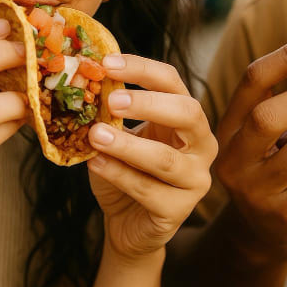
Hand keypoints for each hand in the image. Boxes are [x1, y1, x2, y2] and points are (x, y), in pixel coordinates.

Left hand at [84, 55, 216, 261]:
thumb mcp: (118, 134)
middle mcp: (201, 144)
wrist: (126, 222)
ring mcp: (195, 179)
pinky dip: (119, 175)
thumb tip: (85, 80)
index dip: (142, 69)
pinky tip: (95, 163)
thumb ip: (110, 113)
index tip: (107, 64)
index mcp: (187, 117)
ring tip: (95, 135)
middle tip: (111, 100)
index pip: (172, 82)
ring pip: (166, 158)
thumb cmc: (124, 170)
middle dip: (148, 103)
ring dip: (128, 145)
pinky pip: (149, 191)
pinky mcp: (179, 210)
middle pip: (188, 112)